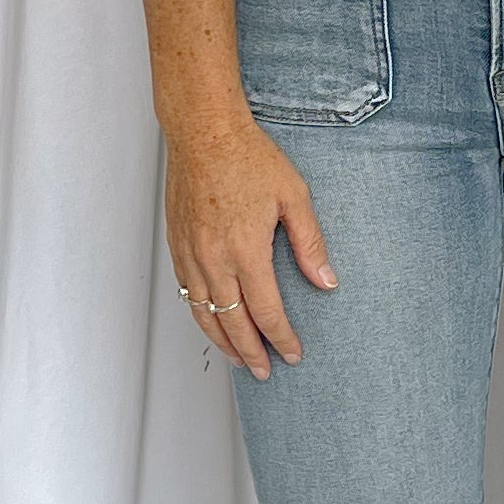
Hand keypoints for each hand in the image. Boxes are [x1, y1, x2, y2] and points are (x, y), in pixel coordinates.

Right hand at [165, 112, 333, 375]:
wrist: (203, 132)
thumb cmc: (249, 157)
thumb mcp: (294, 196)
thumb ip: (310, 243)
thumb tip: (326, 281)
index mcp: (246, 249)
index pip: (266, 311)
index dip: (281, 338)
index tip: (293, 354)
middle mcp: (214, 258)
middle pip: (233, 322)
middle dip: (252, 352)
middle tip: (265, 371)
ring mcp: (191, 254)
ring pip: (204, 314)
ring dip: (222, 341)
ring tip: (239, 358)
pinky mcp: (177, 245)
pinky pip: (186, 293)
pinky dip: (200, 316)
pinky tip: (212, 322)